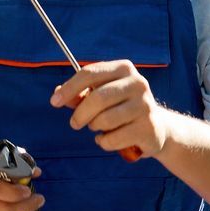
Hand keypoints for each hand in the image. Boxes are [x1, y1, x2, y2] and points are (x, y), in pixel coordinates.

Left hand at [53, 61, 173, 159]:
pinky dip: (104, 142)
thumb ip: (79, 94)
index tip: (54, 102)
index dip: (69, 88)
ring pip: (104, 120)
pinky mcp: (148, 128)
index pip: (90, 73)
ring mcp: (145, 105)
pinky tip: (111, 138)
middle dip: (80, 114)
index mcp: (123, 68)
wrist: (155, 128)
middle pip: (97, 98)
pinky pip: (113, 138)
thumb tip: (58, 94)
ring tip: (101, 127)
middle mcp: (137, 83)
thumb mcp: (100, 96)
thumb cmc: (121, 108)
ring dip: (95, 128)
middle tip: (75, 123)